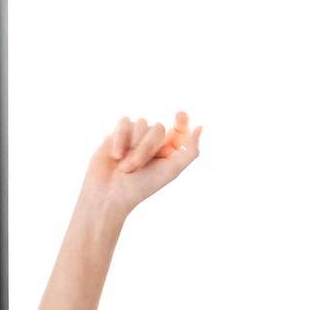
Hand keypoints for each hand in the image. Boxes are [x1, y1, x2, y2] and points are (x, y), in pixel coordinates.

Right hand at [80, 110, 203, 219]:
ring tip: (125, 166)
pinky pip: (125, 122)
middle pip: (158, 128)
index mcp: (168, 152)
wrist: (109, 194)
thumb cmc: (140, 187)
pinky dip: (120, 139)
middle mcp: (153, 143)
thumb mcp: (171, 171)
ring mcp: (136, 137)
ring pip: (141, 123)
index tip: (180, 116)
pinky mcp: (118, 133)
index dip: (182, 121)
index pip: (179, 130)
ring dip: (134, 147)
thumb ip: (189, 151)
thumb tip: (200, 127)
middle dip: (147, 147)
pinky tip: (115, 156)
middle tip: (136, 167)